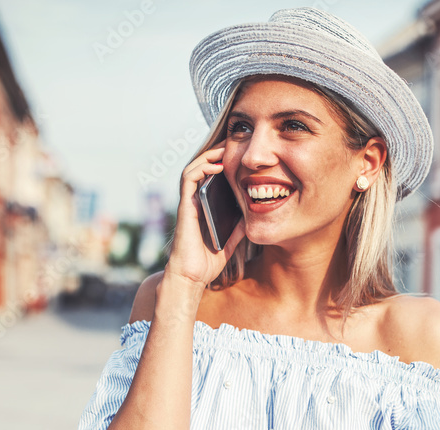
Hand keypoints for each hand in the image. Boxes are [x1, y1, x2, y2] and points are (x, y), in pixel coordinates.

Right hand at [163, 143, 245, 288]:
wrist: (192, 277)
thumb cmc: (207, 261)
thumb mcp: (231, 240)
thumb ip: (239, 227)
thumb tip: (254, 215)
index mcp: (205, 206)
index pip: (212, 177)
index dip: (224, 162)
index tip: (241, 154)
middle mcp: (195, 201)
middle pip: (203, 168)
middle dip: (218, 152)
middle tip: (235, 143)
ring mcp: (189, 202)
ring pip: (194, 168)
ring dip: (209, 155)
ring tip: (226, 148)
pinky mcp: (185, 206)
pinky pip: (189, 179)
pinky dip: (201, 167)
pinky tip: (217, 165)